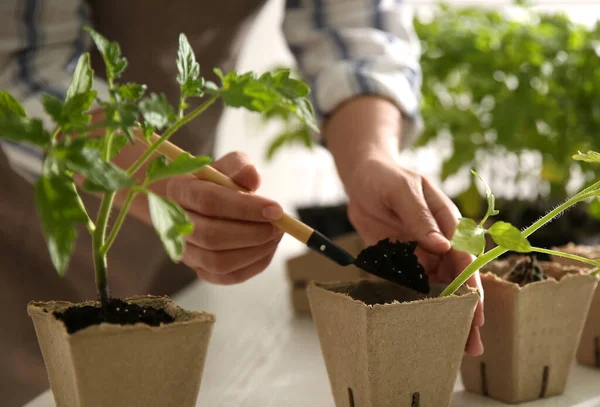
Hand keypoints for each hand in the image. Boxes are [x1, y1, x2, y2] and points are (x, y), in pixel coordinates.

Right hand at [165, 152, 283, 284]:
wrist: (199, 202)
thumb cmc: (217, 180)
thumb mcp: (228, 165)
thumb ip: (239, 167)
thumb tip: (252, 176)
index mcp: (179, 191)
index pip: (208, 201)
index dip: (244, 207)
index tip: (276, 209)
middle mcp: (176, 224)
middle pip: (211, 236)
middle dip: (252, 233)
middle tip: (279, 226)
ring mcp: (185, 250)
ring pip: (217, 261)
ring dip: (254, 252)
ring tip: (275, 236)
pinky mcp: (199, 268)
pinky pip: (225, 276)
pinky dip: (251, 266)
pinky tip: (267, 249)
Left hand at [324, 96, 483, 355]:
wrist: (361, 179)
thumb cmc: (386, 176)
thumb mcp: (402, 189)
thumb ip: (420, 217)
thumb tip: (442, 246)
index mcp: (448, 221)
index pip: (464, 256)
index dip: (471, 284)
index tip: (474, 309)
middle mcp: (440, 242)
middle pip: (458, 280)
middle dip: (467, 311)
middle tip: (473, 344)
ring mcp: (422, 254)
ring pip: (439, 289)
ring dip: (446, 315)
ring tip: (454, 346)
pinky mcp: (403, 261)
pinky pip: (413, 286)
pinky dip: (420, 307)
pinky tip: (423, 328)